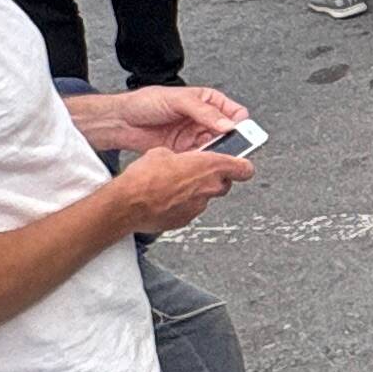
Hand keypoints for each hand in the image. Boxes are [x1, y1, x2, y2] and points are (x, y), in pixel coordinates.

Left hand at [90, 84, 247, 151]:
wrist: (121, 122)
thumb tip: (227, 124)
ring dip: (216, 154)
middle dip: (231, 143)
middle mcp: (205, 120)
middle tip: (229, 150)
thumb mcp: (177, 100)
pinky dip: (201, 163)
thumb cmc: (145, 103)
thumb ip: (203, 112)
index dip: (240, 124)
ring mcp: (195, 137)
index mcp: (208, 102)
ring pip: (216, 149)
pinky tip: (198, 163)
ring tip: (212, 157)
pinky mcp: (185, 152)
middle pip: (229, 134)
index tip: (237, 133)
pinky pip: (200, 160)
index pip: (235, 113)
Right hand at [110, 143, 252, 230]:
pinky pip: (190, 208)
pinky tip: (166, 198)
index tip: (240, 163)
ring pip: (205, 196)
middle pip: (224, 183)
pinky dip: (182, 204)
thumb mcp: (164, 151)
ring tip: (174, 185)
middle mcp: (210, 188)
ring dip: (195, 191)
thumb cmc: (144, 177)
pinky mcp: (186, 220)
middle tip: (197, 172)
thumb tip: (179, 159)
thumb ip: (182, 155)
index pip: (245, 169)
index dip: (242, 165)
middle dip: (213, 177)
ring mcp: (199, 207)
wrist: (127, 204)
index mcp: (210, 167)